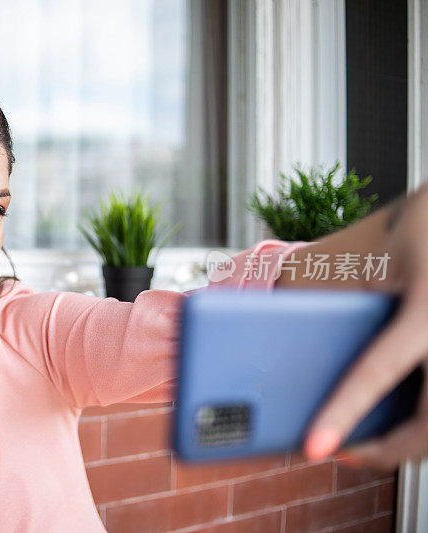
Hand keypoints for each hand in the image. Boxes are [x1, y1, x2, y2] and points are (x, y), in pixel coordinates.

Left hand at [303, 185, 427, 470]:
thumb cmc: (419, 228)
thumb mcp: (367, 254)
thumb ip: (326, 286)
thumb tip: (273, 317)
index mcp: (426, 314)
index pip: (378, 374)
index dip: (343, 414)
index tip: (316, 447)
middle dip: (387, 450)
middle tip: (344, 453)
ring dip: (412, 438)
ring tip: (370, 443)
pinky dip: (424, 416)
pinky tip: (401, 416)